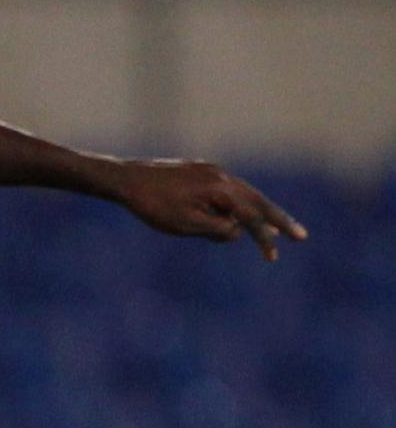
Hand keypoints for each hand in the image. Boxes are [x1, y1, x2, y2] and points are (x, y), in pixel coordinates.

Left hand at [100, 159, 305, 260]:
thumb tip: (238, 231)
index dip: (265, 237)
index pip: (251, 217)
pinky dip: (240, 204)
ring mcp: (212, 171)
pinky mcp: (202, 171)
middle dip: (279, 220)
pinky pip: (228, 190)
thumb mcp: (185, 224)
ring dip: (260, 212)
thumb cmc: (153, 205)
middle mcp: (222, 176)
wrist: (126, 180)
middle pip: (258, 201)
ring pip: (244, 194)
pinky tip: (239, 216)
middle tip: (302, 237)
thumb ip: (216, 229)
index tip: (273, 256)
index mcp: (220, 190)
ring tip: (275, 230)